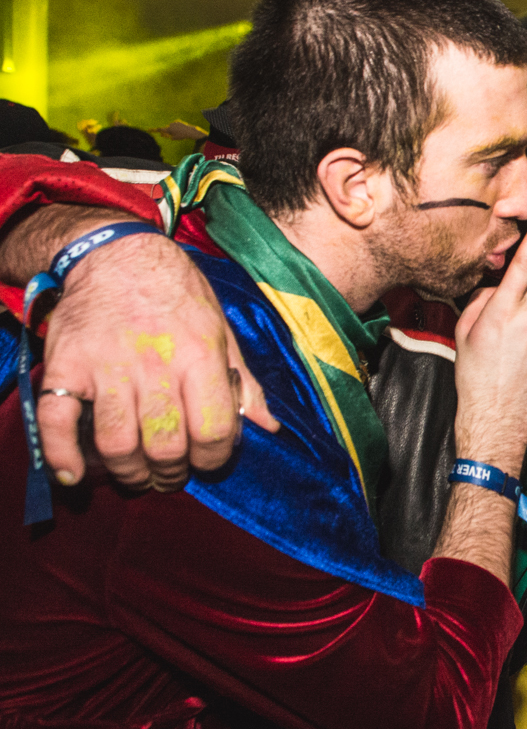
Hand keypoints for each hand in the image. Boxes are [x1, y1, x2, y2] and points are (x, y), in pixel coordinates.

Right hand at [39, 231, 276, 490]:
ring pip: (117, 443)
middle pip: (166, 445)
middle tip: (169, 475)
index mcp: (201, 356)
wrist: (117, 252)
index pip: (214, 430)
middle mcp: (156, 364)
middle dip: (171, 474)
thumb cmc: (178, 294)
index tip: (208, 462)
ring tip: (136, 475)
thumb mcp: (222, 330)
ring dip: (128, 473)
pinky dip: (62, 455)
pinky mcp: (66, 366)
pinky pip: (57, 421)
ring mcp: (107, 366)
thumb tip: (269, 426)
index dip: (214, 458)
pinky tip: (73, 474)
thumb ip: (244, 382)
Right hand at [453, 208, 526, 463]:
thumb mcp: (465, 331)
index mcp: (502, 309)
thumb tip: (494, 288)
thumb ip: (481, 300)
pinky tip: (523, 355)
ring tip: (510, 348)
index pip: (524, 264)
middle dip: (513, 300)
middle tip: (496, 330)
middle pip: (526, 291)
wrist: (498, 412)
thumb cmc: (475, 373)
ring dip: (525, 320)